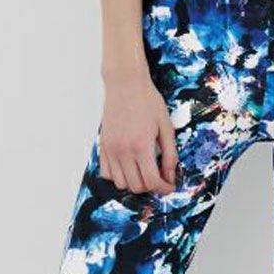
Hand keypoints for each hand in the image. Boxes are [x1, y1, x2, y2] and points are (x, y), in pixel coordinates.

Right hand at [98, 71, 177, 194]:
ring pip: (121, 184)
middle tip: (159, 178)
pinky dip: (118, 176)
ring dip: (134, 183)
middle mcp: (123, 150)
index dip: (164, 189)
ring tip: (143, 172)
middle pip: (136, 187)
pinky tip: (128, 166)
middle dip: (151, 187)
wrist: (125, 83)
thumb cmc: (147, 101)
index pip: (152, 181)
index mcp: (141, 146)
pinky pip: (107, 173)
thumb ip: (170, 154)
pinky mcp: (103, 146)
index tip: (169, 186)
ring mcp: (111, 149)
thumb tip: (170, 176)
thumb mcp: (166, 127)